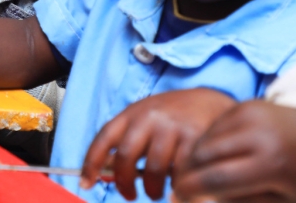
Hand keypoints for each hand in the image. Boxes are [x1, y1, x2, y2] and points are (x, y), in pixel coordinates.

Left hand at [80, 88, 236, 200]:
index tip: (85, 183)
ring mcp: (173, 127)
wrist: (210, 101)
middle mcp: (149, 117)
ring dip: (153, 189)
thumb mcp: (144, 120)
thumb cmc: (171, 116)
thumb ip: (125, 141)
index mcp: (131, 113)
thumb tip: (102, 172)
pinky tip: (177, 185)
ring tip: (156, 191)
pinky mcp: (196, 138)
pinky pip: (180, 172)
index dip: (90, 163)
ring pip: (154, 169)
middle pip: (125, 157)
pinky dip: (176, 185)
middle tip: (129, 195)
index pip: (104, 138)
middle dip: (124, 182)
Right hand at [173, 100, 295, 202]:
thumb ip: (243, 201)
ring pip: (205, 138)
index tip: (178, 196)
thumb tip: (205, 200)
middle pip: (204, 155)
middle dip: (186, 172)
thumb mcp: (283, 200)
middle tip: (179, 186)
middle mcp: (258, 134)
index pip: (217, 178)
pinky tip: (208, 157)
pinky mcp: (244, 104)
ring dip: (192, 157)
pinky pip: (213, 126)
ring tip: (192, 173)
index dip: (192, 188)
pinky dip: (206, 143)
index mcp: (271, 164)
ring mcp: (250, 114)